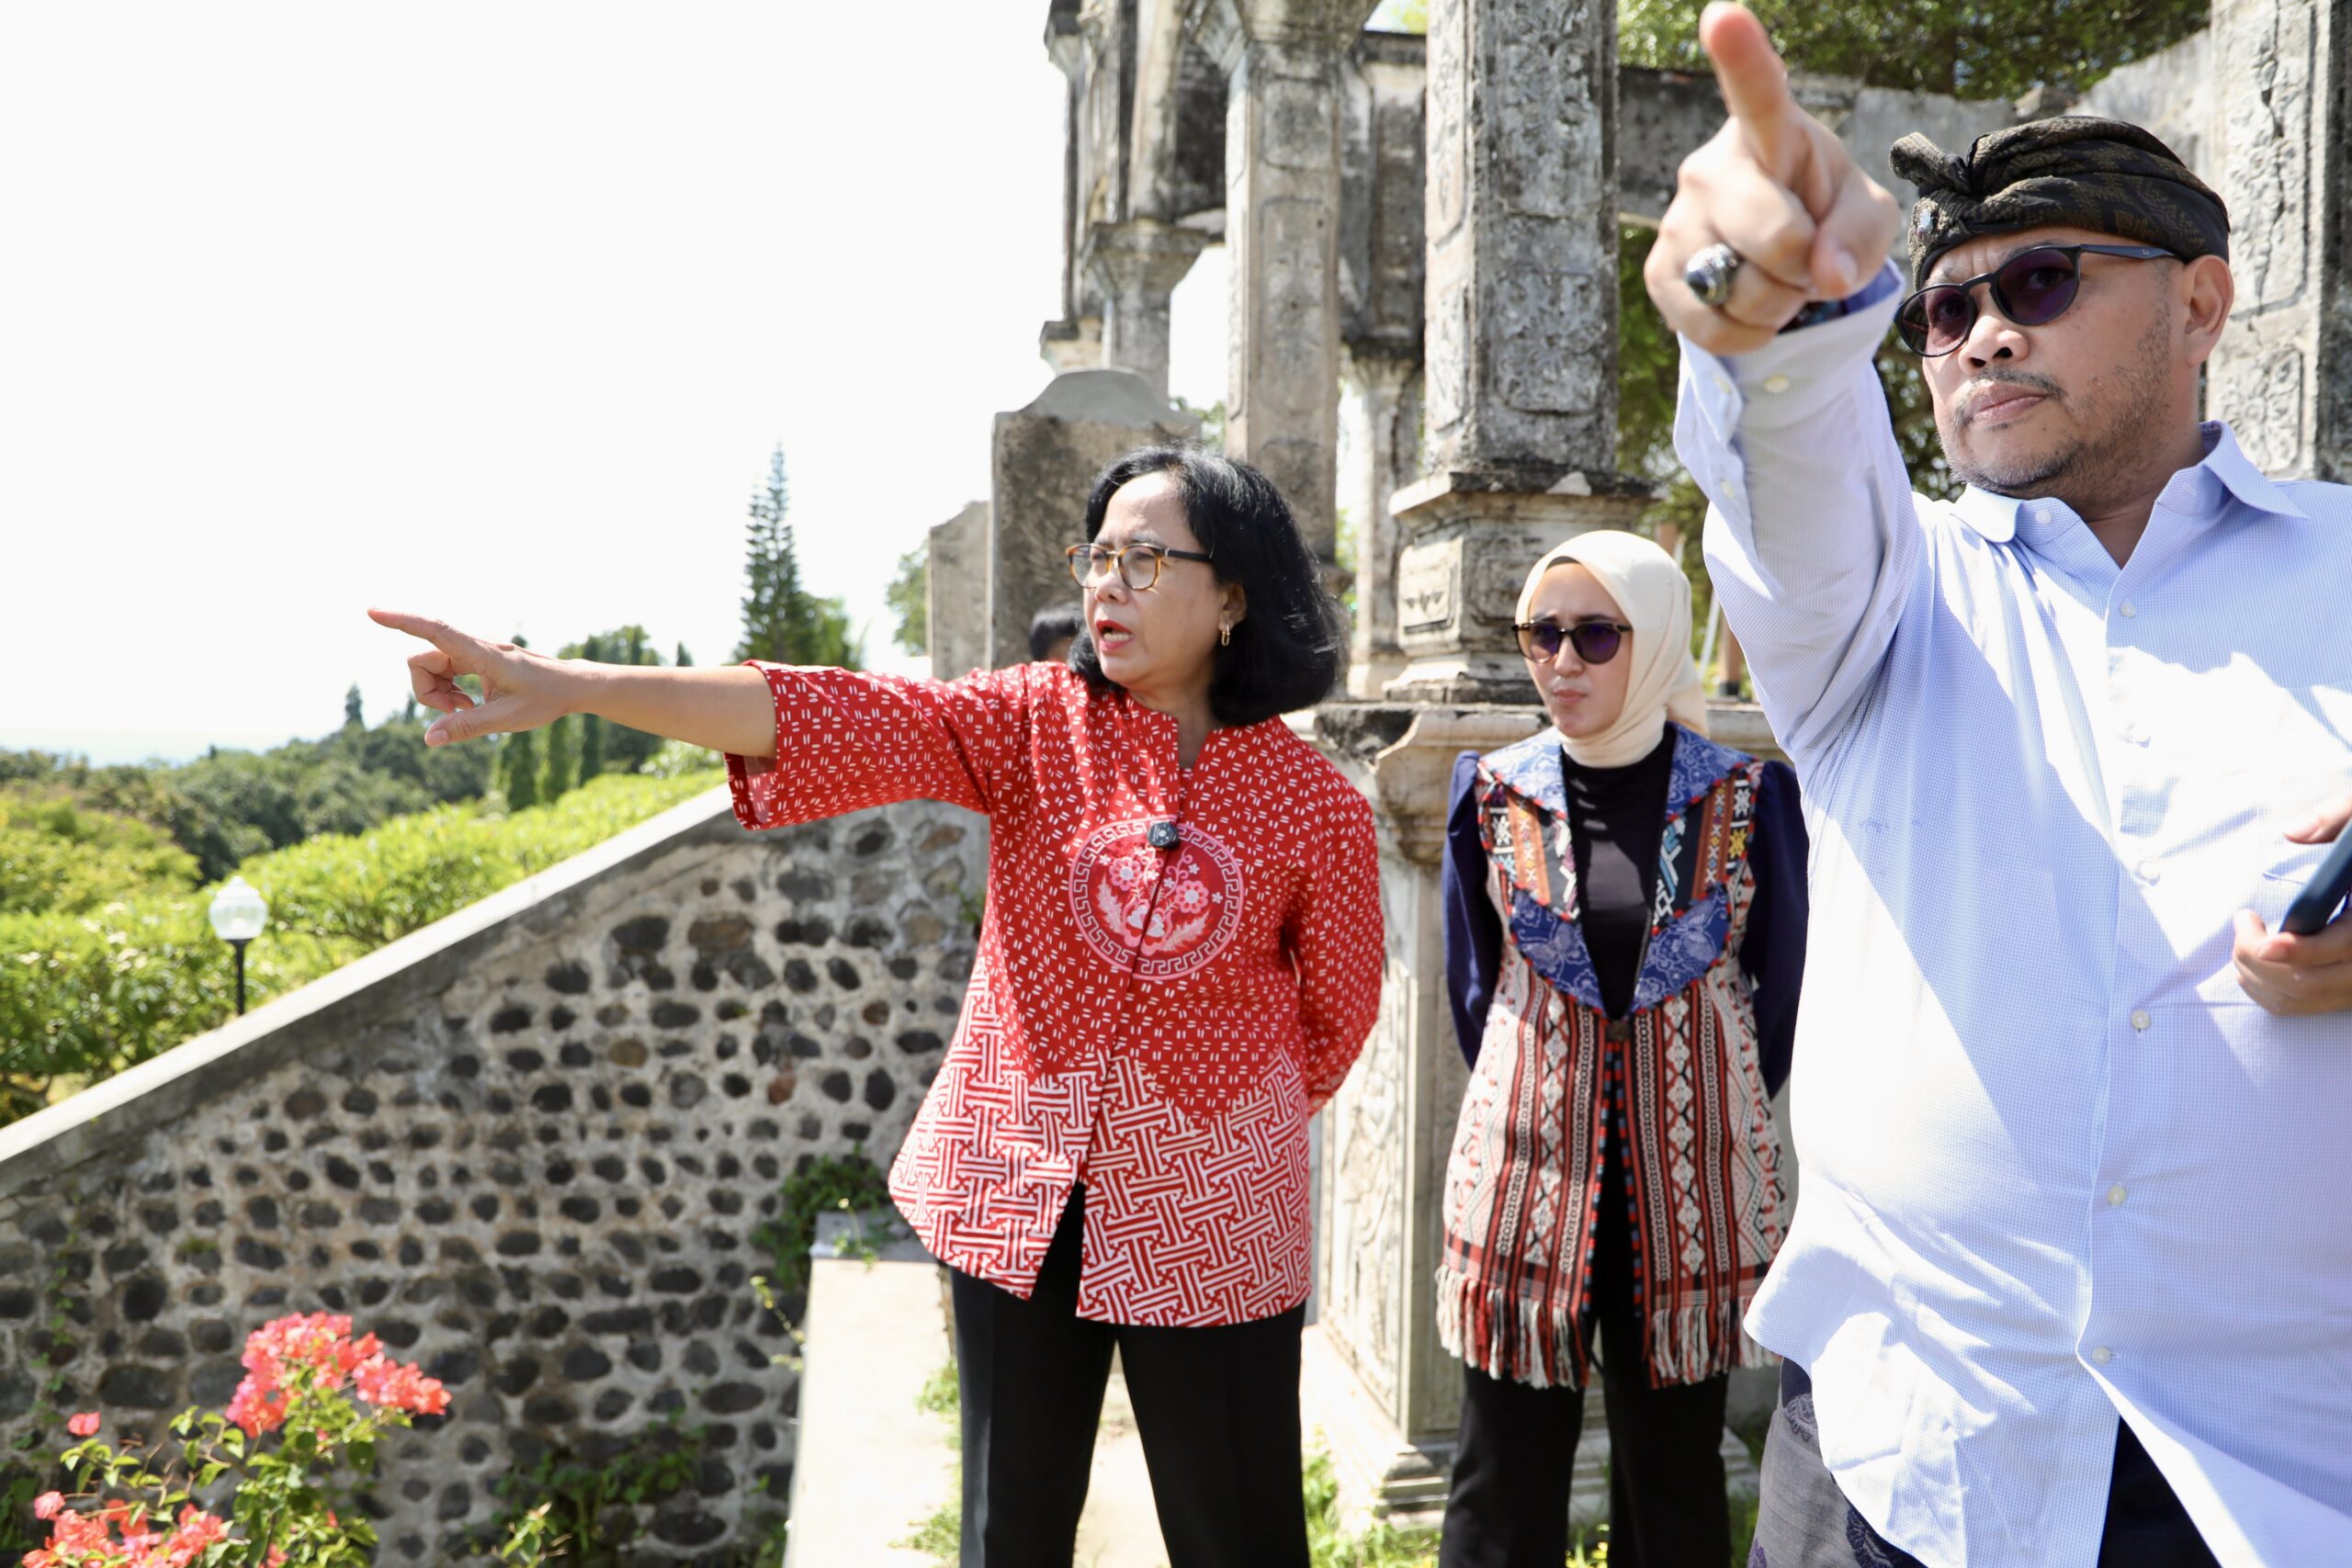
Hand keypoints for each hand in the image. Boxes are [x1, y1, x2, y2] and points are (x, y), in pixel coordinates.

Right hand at [369, 609, 578, 745]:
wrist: (571, 685)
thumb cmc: (546, 698)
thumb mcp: (508, 718)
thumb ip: (467, 727)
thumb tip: (429, 739)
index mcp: (483, 653)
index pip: (435, 631)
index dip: (402, 621)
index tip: (372, 612)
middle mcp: (474, 646)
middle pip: (422, 660)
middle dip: (426, 691)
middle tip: (457, 712)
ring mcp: (473, 651)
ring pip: (430, 666)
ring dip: (438, 693)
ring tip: (467, 709)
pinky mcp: (474, 659)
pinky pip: (443, 670)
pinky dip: (447, 690)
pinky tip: (469, 704)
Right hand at [1642, 3, 1902, 355]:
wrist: (1779, 260)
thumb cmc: (1826, 216)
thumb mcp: (1867, 217)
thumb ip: (1858, 237)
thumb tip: (1825, 275)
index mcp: (1770, 133)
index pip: (1757, 94)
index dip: (1740, 57)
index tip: (1723, 16)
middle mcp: (1711, 168)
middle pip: (1772, 234)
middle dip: (1806, 265)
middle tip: (1807, 255)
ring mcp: (1677, 221)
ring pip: (1744, 291)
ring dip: (1777, 303)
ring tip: (1774, 277)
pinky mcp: (1659, 272)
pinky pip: (1714, 327)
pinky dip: (1748, 333)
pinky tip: (1748, 306)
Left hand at [2232, 794, 2351, 1016]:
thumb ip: (2335, 820)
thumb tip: (2293, 832)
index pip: (2337, 949)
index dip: (2293, 948)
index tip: (2255, 930)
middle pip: (2305, 982)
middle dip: (2255, 957)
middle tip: (2243, 921)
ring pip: (2295, 999)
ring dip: (2253, 974)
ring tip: (2245, 935)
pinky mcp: (2344, 994)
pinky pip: (2297, 1006)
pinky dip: (2264, 988)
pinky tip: (2255, 955)